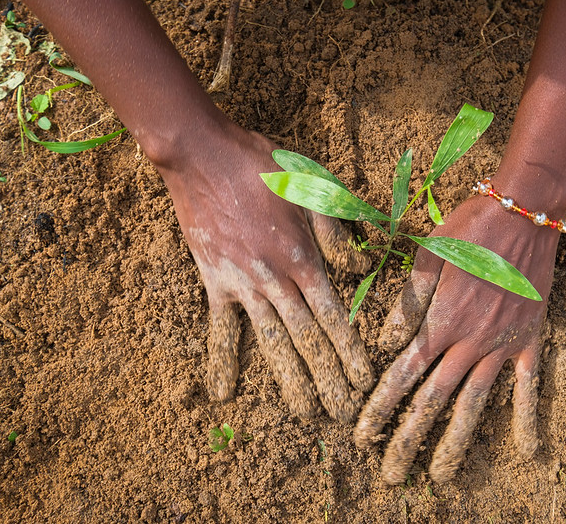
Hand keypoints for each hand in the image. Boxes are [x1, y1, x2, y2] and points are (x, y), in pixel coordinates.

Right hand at [157, 122, 374, 422]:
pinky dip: (221, 360)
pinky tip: (223, 392)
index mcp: (304, 258)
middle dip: (327, 376)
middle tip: (341, 410)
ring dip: (288, 378)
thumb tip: (361, 268)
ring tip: (302, 411)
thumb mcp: (314, 185)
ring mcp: (242, 285)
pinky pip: (219, 327)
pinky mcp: (214, 281)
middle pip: (307, 337)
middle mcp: (276, 280)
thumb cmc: (262, 163)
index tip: (363, 379)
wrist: (202, 154)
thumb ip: (338, 230)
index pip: (334, 315)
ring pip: (271, 340)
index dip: (350, 349)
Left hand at [354, 193, 560, 482]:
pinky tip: (526, 450)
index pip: (403, 374)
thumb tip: (386, 343)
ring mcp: (503, 345)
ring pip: (476, 403)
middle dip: (409, 439)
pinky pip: (529, 385)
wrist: (524, 212)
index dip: (381, 406)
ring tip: (442, 476)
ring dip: (456, 442)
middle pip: (434, 400)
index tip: (362, 435)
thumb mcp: (429, 255)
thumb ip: (408, 301)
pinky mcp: (530, 340)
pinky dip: (527, 417)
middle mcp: (470, 342)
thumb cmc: (471, 228)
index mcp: (441, 321)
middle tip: (392, 474)